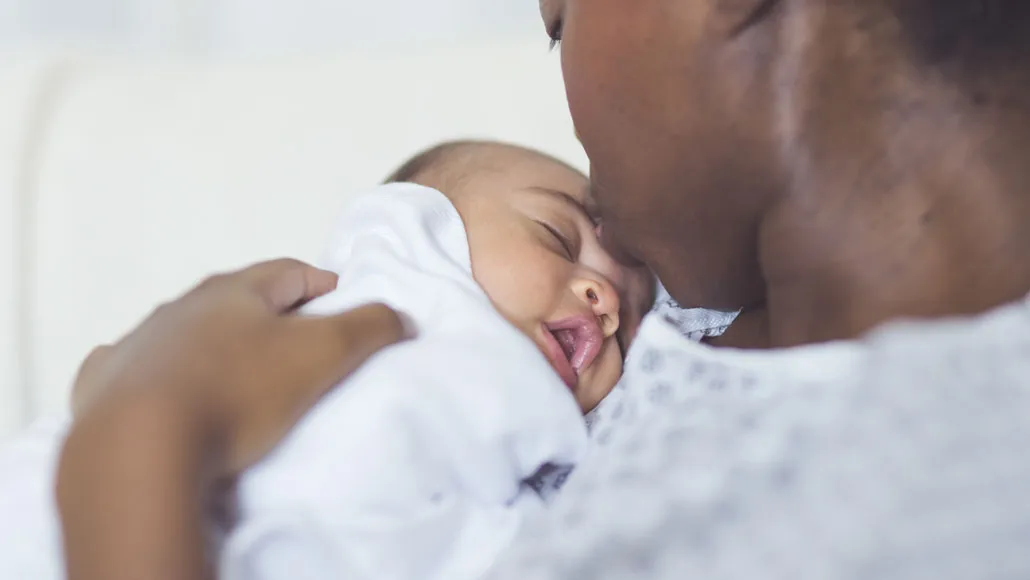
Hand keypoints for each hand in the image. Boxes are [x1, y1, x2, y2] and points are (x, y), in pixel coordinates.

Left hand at [69, 258, 409, 474]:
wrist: (138, 446)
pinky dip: (163, 375)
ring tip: (243, 381)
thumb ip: (370, 327)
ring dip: (217, 346)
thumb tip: (398, 316)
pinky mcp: (105, 385)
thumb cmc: (238, 393)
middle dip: (271, 316)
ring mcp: (139, 344)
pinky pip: (139, 369)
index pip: (291, 273)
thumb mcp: (323, 354)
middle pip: (237, 301)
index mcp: (233, 291)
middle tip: (301, 346)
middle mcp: (180, 307)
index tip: (348, 308)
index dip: (325, 287)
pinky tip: (172, 398)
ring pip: (187, 333)